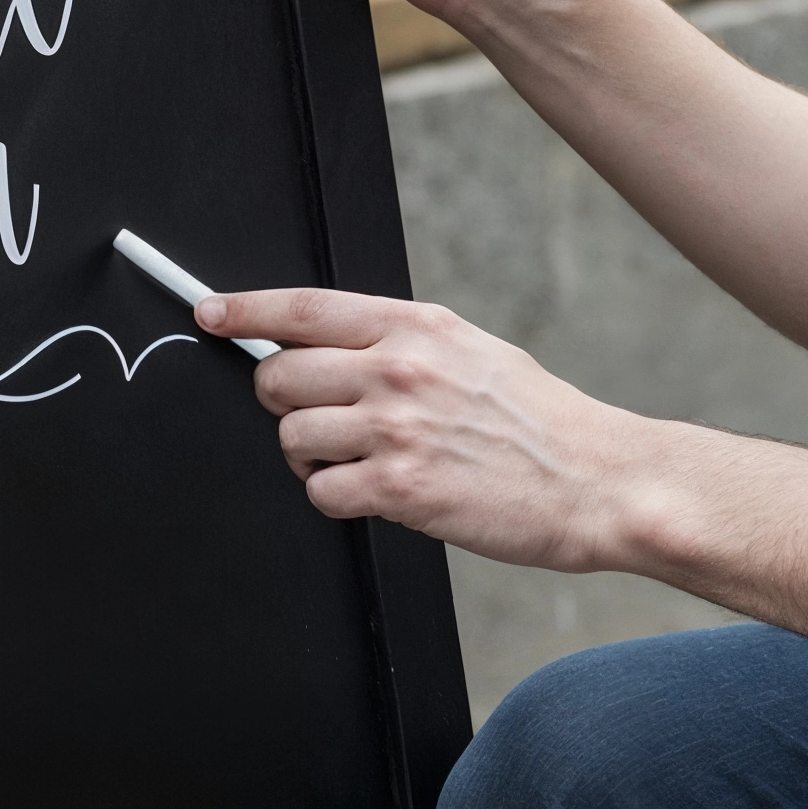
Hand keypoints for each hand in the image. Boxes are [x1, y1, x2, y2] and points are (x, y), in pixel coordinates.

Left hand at [205, 284, 647, 569]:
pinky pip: (321, 493)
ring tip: (359, 466)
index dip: (245, 308)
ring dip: (311, 459)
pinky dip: (338, 501)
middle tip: (318, 423)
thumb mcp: (475, 354)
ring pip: (291, 438)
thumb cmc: (542, 424)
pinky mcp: (399, 488)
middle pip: (279, 376)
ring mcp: (396, 429)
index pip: (305, 308)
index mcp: (418, 328)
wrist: (597, 480)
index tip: (210, 312)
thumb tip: (333, 350)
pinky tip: (379, 496)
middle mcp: (399, 370)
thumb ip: (404, 347)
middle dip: (283, 404)